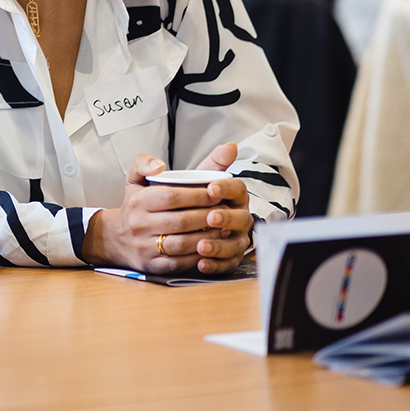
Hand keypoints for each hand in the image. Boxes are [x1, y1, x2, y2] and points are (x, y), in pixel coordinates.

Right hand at [82, 153, 254, 274]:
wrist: (114, 238)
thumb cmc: (134, 207)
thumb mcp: (134, 180)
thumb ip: (144, 163)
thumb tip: (159, 164)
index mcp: (137, 201)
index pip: (171, 197)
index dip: (197, 195)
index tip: (215, 192)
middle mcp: (139, 224)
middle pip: (180, 221)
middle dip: (207, 216)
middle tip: (226, 211)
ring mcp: (144, 247)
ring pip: (182, 244)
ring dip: (207, 237)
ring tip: (223, 229)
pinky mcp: (152, 265)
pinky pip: (179, 263)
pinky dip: (199, 256)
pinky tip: (211, 247)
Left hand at [189, 142, 254, 270]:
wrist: (169, 223)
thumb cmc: (183, 198)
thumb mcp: (191, 176)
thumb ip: (210, 161)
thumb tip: (230, 146)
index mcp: (232, 196)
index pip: (237, 189)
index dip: (226, 188)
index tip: (210, 188)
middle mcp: (238, 218)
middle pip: (240, 218)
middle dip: (226, 218)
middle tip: (210, 217)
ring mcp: (235, 239)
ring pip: (234, 244)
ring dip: (219, 245)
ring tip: (201, 245)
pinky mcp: (227, 259)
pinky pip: (225, 264)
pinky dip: (214, 265)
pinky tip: (200, 263)